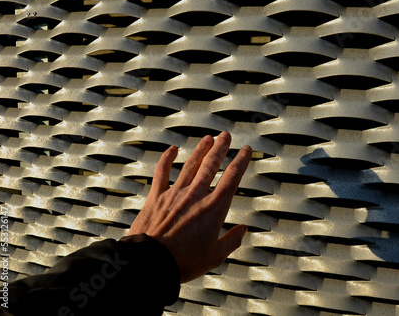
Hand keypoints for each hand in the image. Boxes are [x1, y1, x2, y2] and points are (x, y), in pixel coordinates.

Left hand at [129, 131, 251, 282]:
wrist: (151, 262)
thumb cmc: (184, 262)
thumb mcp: (215, 256)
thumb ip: (232, 241)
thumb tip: (243, 230)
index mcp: (214, 208)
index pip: (232, 177)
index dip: (241, 161)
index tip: (246, 150)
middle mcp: (196, 195)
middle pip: (211, 164)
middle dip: (221, 148)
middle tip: (226, 136)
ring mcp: (175, 193)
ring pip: (191, 164)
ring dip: (200, 149)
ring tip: (208, 138)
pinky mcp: (157, 196)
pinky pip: (162, 172)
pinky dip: (167, 159)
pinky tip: (172, 149)